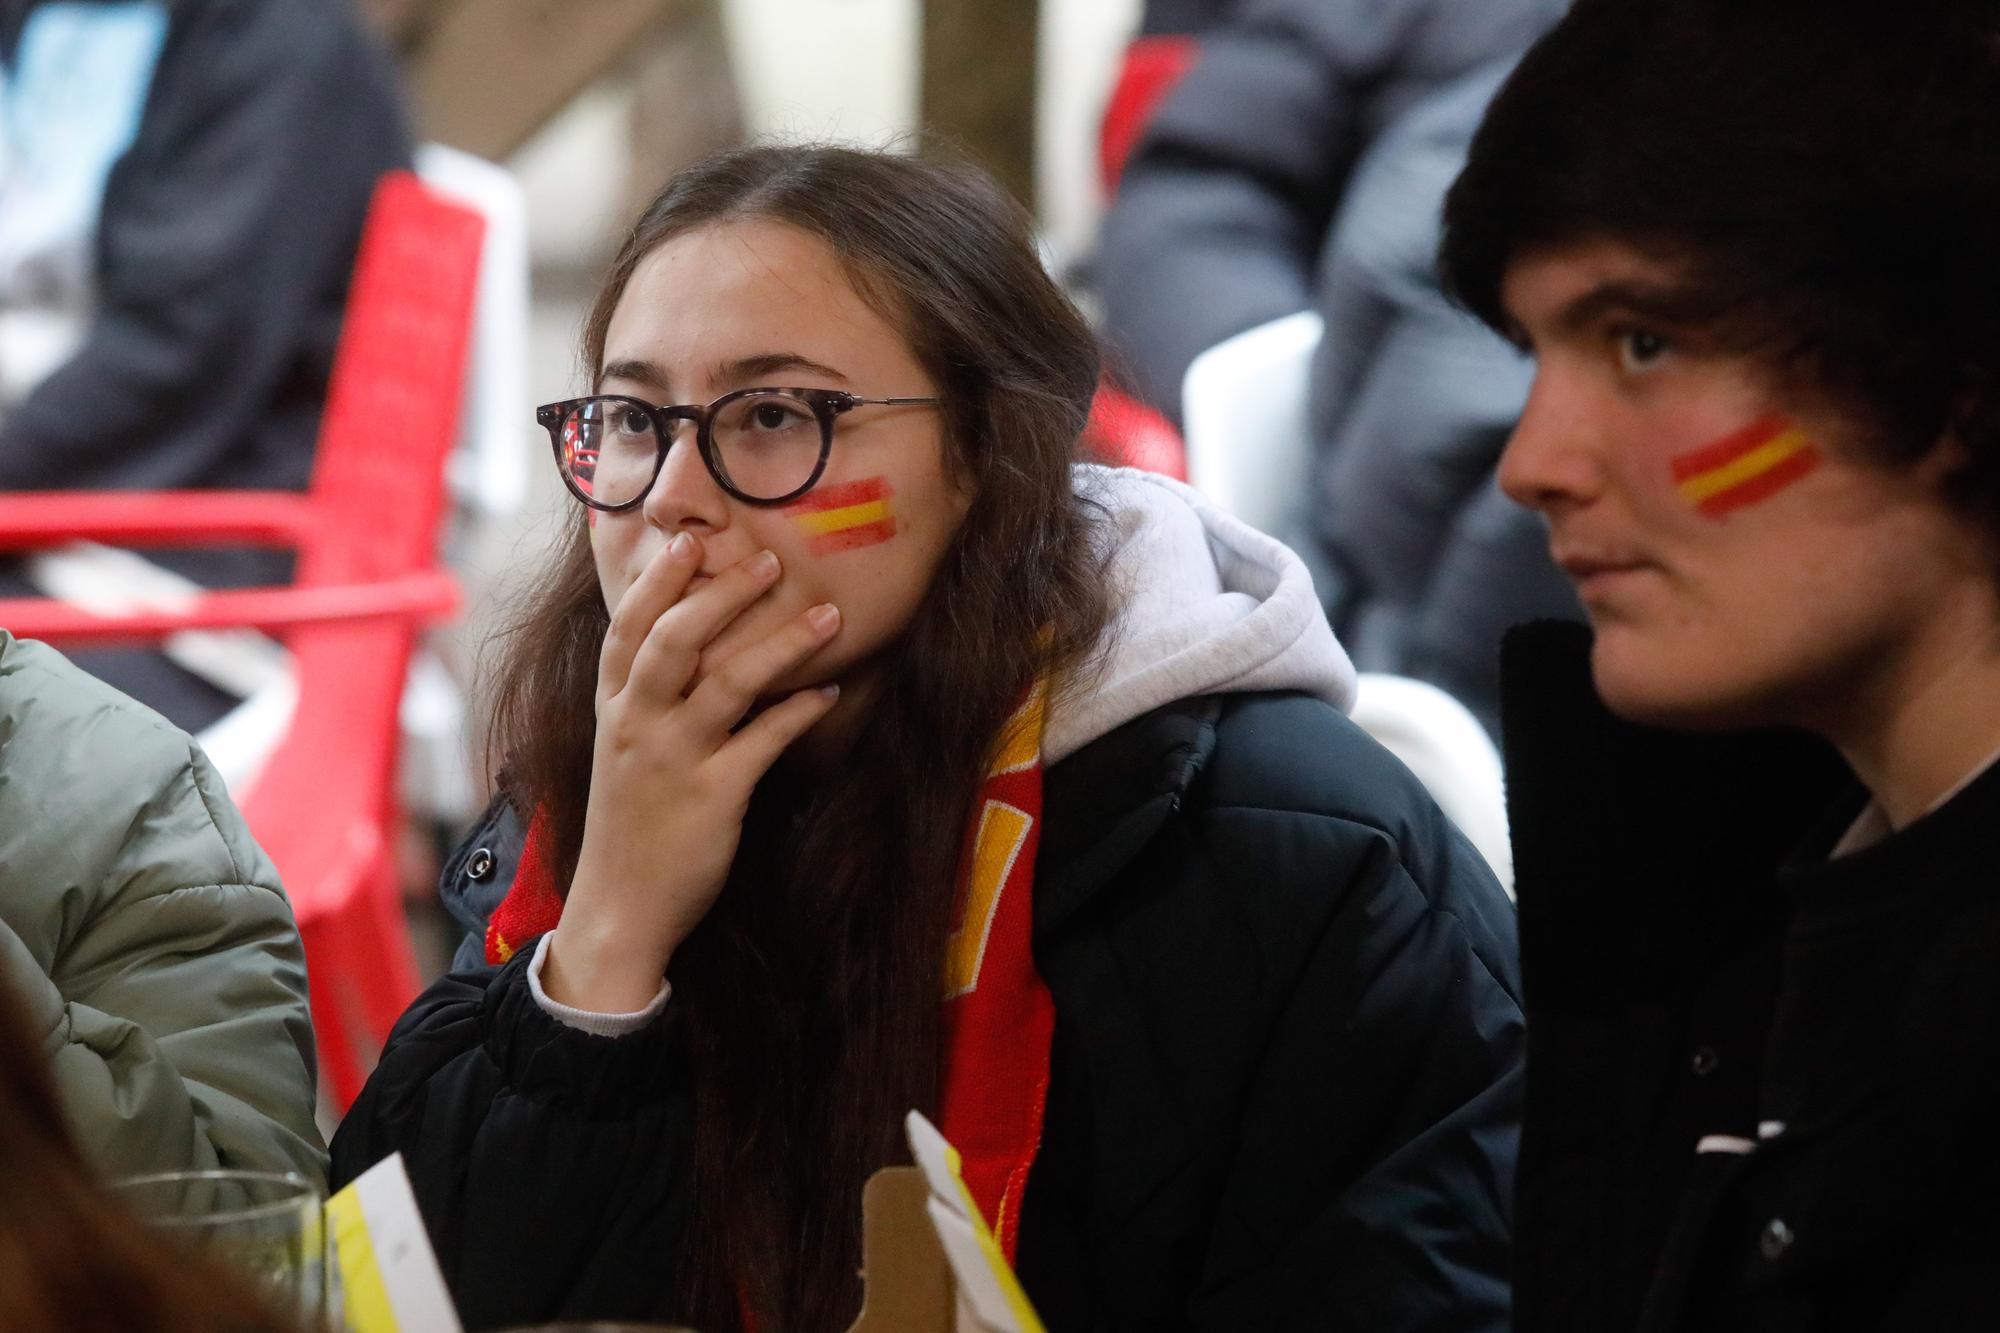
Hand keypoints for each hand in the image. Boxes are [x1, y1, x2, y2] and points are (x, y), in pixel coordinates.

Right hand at [542, 532, 841, 1011]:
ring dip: (783, 644)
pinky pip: (764, 742)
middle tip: (768, 559)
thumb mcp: (623, 753)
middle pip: (676, 639)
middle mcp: (638, 725)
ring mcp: (674, 760)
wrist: (619, 908)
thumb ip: (645, 700)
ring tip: (827, 617)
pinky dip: (799, 714)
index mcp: (614, 709)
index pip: (628, 628)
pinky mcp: (713, 797)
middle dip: (723, 593)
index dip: (658, 581)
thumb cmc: (629, 825)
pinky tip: (829, 696)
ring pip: (729, 682)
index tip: (691, 540)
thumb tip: (691, 646)